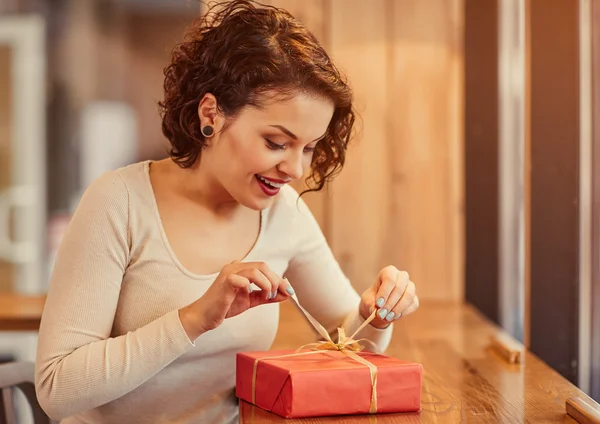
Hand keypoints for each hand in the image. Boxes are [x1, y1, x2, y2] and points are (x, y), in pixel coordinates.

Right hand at [179, 261, 293, 338]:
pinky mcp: (225, 281)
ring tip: (266, 296)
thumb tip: (287, 293)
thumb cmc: (225, 306)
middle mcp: (235, 266)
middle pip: (263, 266)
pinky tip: (249, 295)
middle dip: (275, 281)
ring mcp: (229, 272)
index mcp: (241, 268)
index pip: (265, 268)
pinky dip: (252, 287)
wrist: (205, 317)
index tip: (288, 292)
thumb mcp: (251, 300)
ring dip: (267, 285)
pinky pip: (243, 279)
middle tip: (275, 296)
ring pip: (256, 271)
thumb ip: (268, 296)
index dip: (279, 279)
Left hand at [359, 265, 418, 328]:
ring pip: (409, 296)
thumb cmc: (373, 299)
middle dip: (390, 303)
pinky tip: (393, 317)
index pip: (390, 279)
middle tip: (381, 314)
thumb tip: (376, 311)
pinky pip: (413, 305)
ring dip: (397, 308)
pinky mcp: (414, 299)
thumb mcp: (367, 301)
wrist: (380, 308)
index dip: (384, 292)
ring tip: (387, 317)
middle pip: (400, 287)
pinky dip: (403, 312)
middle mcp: (402, 277)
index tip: (378, 304)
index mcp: (389, 272)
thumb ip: (370, 304)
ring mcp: (410, 287)